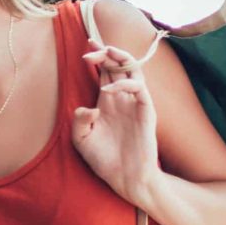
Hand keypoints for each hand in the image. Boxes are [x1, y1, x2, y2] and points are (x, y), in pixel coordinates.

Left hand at [72, 43, 160, 203]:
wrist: (124, 178)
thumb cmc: (103, 159)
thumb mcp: (81, 140)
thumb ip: (79, 121)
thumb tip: (88, 107)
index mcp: (107, 102)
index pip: (105, 71)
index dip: (98, 56)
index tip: (86, 47)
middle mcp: (121, 99)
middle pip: (118, 66)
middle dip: (106, 52)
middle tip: (90, 46)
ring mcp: (135, 104)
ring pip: (134, 71)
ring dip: (121, 58)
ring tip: (105, 53)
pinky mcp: (146, 112)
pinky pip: (140, 90)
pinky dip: (125, 84)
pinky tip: (107, 90)